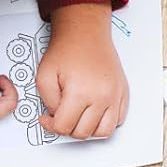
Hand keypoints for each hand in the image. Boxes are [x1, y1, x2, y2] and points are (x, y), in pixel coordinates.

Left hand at [38, 2, 127, 138]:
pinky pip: (118, 120)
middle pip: (84, 132)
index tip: (47, 118)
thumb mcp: (44, 76)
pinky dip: (105, 122)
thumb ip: (47, 102)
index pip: (64, 127)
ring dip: (89, 130)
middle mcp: (102, 97)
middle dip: (68, 129)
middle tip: (61, 117)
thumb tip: (57, 116)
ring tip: (78, 118)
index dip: (51, 126)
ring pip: (104, 132)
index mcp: (81, 93)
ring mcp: (115, 96)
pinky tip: (94, 113)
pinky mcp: (123, 93)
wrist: (86, 33)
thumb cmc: (67, 50)